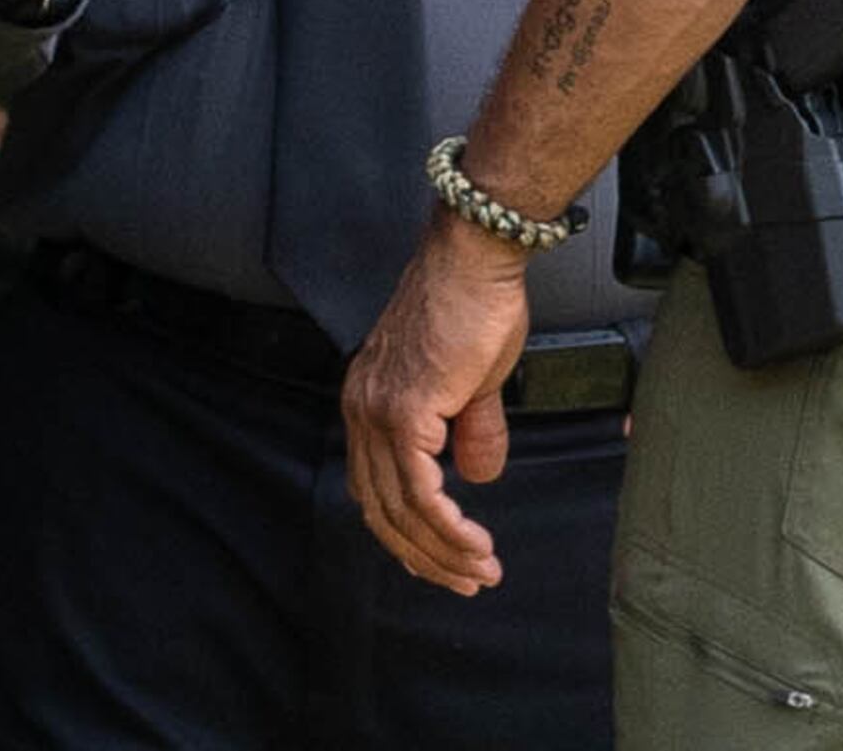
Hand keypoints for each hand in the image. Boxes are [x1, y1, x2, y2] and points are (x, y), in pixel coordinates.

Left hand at [341, 217, 533, 593]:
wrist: (474, 260)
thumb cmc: (473, 305)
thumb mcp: (473, 382)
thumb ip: (469, 430)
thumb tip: (478, 474)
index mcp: (369, 400)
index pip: (374, 487)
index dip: (406, 533)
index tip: (441, 562)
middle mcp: (361, 408)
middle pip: (380, 508)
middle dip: (426, 556)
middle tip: (467, 581)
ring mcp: (377, 410)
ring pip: (399, 508)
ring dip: (443, 550)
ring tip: (481, 570)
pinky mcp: (403, 412)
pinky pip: (420, 492)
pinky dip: (448, 528)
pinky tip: (474, 544)